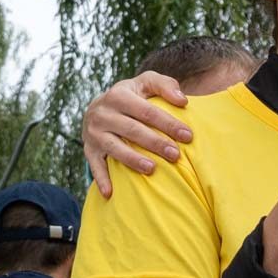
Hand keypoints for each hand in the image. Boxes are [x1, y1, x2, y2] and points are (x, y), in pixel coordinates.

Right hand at [82, 72, 191, 196]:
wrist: (98, 108)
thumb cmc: (132, 96)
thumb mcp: (146, 83)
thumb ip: (165, 85)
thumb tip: (183, 101)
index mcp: (119, 94)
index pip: (147, 111)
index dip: (168, 123)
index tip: (188, 136)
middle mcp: (103, 113)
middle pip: (133, 130)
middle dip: (155, 143)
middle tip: (176, 155)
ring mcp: (94, 133)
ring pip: (115, 148)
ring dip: (133, 160)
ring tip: (152, 169)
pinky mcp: (89, 149)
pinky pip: (95, 166)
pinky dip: (102, 179)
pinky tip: (110, 194)